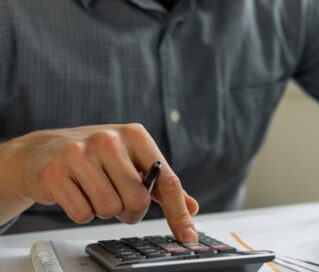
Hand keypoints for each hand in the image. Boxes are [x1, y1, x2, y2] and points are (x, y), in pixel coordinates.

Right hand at [0, 124, 198, 241]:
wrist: (41, 151)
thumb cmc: (95, 157)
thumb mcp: (132, 161)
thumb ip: (162, 185)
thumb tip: (192, 207)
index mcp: (135, 135)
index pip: (166, 181)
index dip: (178, 213)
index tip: (188, 237)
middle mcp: (109, 139)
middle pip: (138, 201)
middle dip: (129, 210)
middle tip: (117, 198)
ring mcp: (79, 154)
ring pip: (109, 209)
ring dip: (104, 210)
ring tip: (93, 191)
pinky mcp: (55, 172)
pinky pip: (82, 213)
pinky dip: (82, 212)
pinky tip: (75, 192)